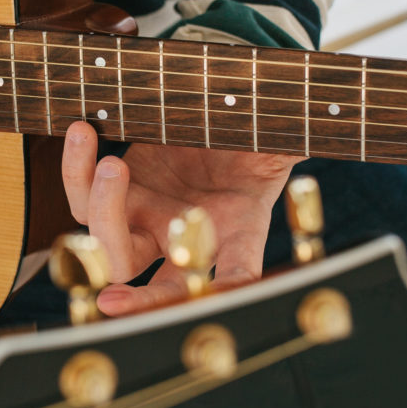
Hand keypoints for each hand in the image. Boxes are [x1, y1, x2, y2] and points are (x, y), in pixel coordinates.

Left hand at [60, 120, 301, 315]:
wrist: (236, 113)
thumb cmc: (263, 132)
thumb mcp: (279, 143)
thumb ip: (288, 152)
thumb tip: (331, 133)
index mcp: (235, 231)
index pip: (230, 275)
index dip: (214, 293)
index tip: (187, 294)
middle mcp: (182, 238)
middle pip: (131, 267)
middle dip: (109, 241)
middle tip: (116, 173)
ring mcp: (146, 217)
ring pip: (100, 235)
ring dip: (95, 197)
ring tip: (109, 156)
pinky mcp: (121, 188)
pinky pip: (82, 194)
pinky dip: (76, 167)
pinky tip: (83, 131)